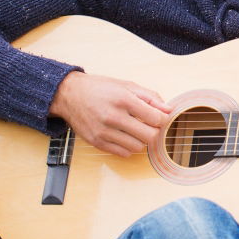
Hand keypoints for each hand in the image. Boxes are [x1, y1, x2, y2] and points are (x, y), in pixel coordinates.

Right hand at [50, 71, 172, 156]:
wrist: (69, 95)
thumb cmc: (100, 88)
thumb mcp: (127, 85)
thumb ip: (150, 97)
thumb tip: (169, 110)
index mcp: (124, 99)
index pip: (156, 118)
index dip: (162, 119)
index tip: (158, 117)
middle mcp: (114, 117)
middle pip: (149, 136)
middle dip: (153, 131)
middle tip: (148, 125)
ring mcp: (104, 132)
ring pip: (137, 147)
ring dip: (141, 140)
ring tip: (135, 129)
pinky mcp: (97, 142)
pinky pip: (123, 153)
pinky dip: (128, 146)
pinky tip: (124, 135)